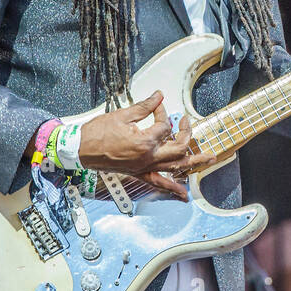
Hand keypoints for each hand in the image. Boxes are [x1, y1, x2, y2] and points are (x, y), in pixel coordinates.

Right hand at [77, 91, 219, 200]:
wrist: (79, 150)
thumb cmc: (97, 133)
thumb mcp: (122, 115)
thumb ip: (144, 106)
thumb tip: (159, 96)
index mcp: (145, 142)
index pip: (164, 126)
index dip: (162, 113)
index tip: (157, 106)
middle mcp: (148, 157)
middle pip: (179, 148)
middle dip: (186, 134)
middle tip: (187, 123)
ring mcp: (144, 167)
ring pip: (175, 167)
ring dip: (195, 163)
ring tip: (211, 159)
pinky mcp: (139, 173)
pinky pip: (159, 184)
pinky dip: (173, 189)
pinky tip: (184, 195)